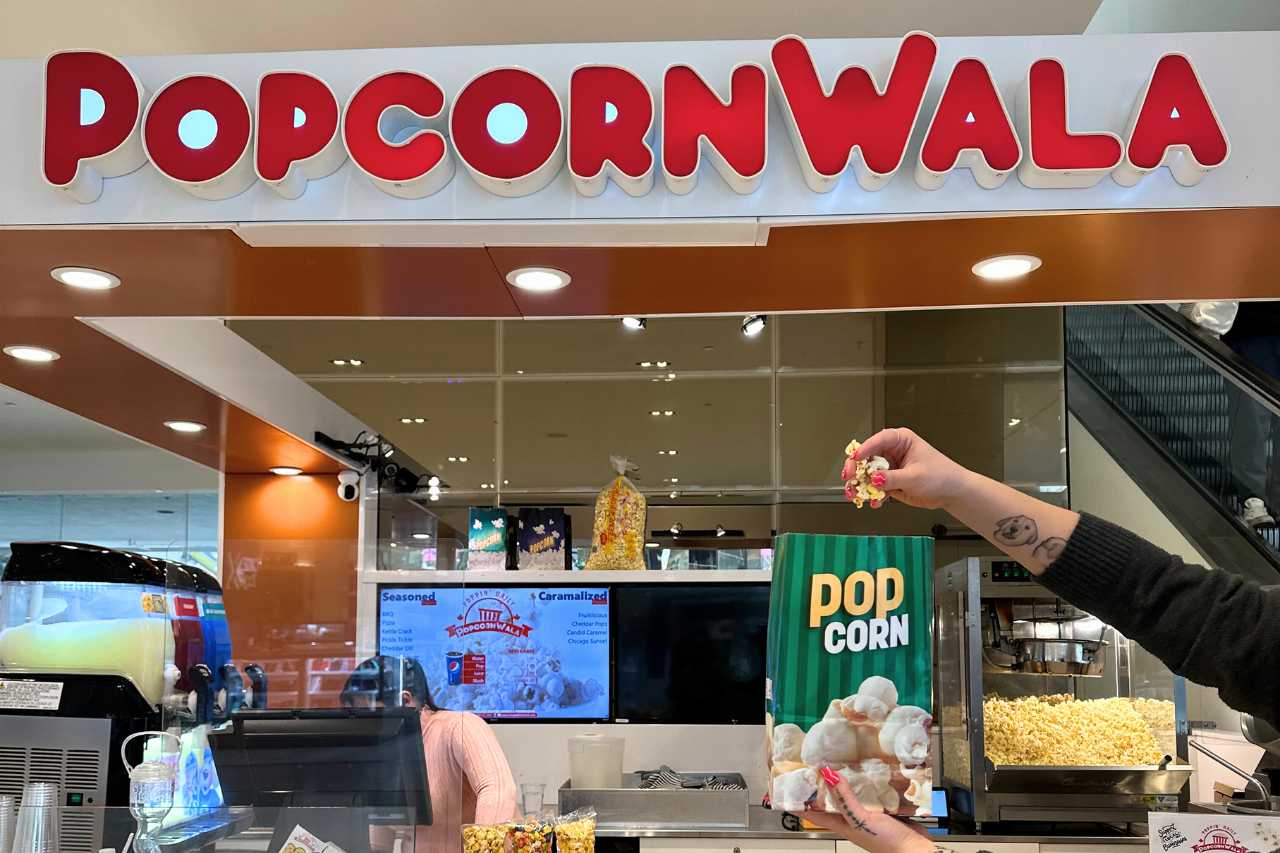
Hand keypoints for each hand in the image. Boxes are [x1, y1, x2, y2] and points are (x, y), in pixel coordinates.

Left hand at [802, 767, 933, 852]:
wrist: (916, 850)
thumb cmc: (887, 844)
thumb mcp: (860, 819)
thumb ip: (845, 798)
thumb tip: (828, 775)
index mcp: (840, 823)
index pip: (812, 812)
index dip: (798, 801)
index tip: (785, 787)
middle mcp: (851, 817)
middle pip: (830, 800)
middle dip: (821, 784)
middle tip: (812, 764)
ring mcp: (866, 813)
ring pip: (850, 794)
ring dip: (845, 780)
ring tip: (837, 762)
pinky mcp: (882, 809)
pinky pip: (871, 793)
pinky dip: (868, 782)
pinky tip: (869, 772)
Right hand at [842, 428, 970, 510]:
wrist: (951, 493)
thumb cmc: (941, 476)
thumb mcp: (915, 476)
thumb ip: (892, 478)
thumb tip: (873, 478)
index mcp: (900, 440)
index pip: (878, 440)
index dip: (865, 448)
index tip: (856, 458)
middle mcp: (892, 452)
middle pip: (866, 457)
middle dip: (856, 468)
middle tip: (849, 476)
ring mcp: (890, 468)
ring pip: (867, 473)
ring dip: (860, 484)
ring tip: (855, 494)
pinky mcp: (889, 482)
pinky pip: (875, 487)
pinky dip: (872, 495)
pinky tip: (874, 502)